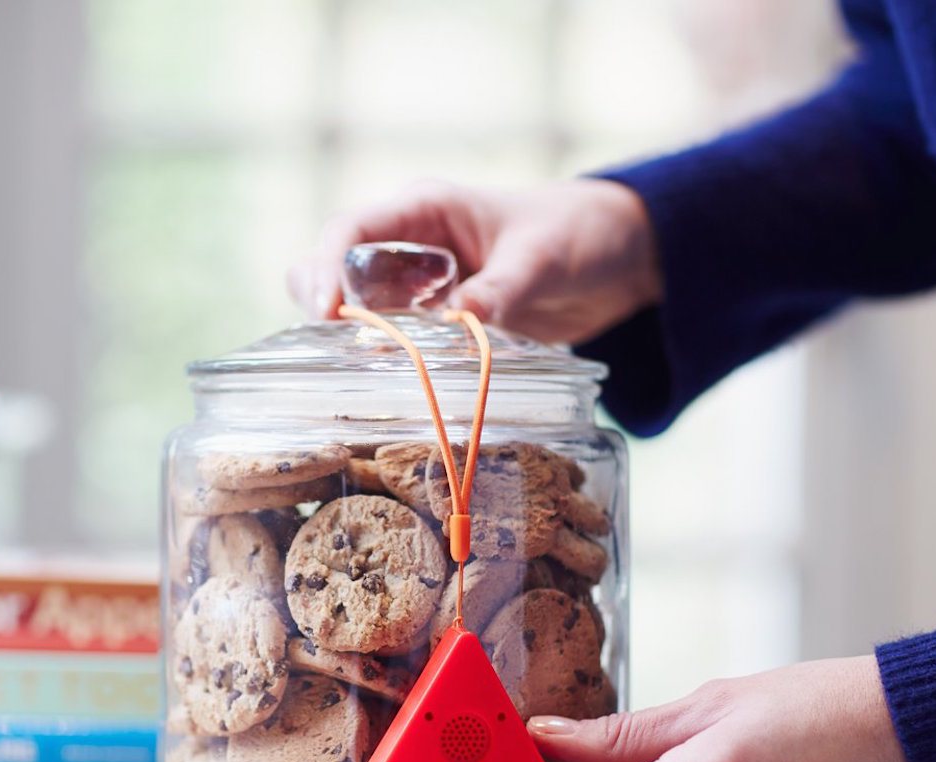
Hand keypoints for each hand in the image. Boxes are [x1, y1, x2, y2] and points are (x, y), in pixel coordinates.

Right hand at [288, 178, 661, 345]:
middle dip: (320, 298)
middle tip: (329, 344)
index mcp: (426, 209)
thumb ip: (502, 287)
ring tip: (353, 367)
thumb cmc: (578, 234)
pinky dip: (379, 354)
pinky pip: (390, 334)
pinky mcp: (435, 318)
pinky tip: (387, 379)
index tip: (326, 312)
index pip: (352, 229)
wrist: (615, 257)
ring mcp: (419, 282)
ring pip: (353, 302)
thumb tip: (460, 320)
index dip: (328, 267)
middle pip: (333, 264)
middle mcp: (410, 243)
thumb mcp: (542, 258)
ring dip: (346, 332)